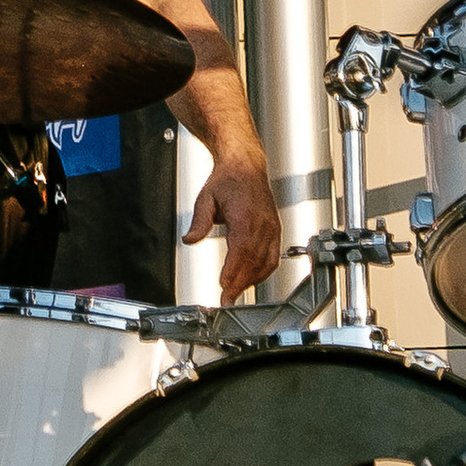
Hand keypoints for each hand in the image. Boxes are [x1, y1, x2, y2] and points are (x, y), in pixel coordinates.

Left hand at [182, 136, 282, 299]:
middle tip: (228, 299)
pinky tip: (252, 279)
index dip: (234, 272)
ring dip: (252, 280)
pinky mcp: (275, 230)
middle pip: (253, 261)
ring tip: (237, 292)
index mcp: (245, 216)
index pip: (241, 250)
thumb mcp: (205, 198)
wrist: (246, 166)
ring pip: (266, 262)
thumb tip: (190, 240)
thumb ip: (199, 222)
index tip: (225, 287)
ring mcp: (272, 228)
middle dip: (240, 283)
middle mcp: (262, 224)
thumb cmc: (227, 180)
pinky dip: (264, 272)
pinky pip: (274, 257)